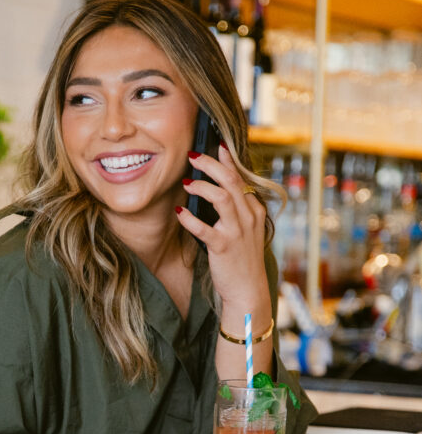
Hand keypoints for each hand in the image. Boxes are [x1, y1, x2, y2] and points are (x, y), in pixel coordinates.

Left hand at [179, 144, 267, 309]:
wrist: (248, 290)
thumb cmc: (242, 259)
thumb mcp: (245, 230)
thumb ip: (235, 209)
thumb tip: (215, 188)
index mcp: (254, 210)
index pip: (241, 177)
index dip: (228, 159)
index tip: (216, 143)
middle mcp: (248, 217)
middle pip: (231, 180)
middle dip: (211, 164)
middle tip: (192, 155)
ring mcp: (237, 232)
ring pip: (221, 197)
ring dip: (201, 186)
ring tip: (186, 182)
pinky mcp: (223, 247)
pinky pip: (204, 228)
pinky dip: (189, 218)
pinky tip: (179, 213)